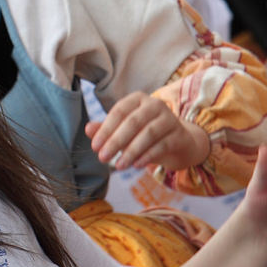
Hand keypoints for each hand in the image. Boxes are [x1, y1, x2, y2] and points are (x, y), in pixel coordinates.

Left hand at [86, 92, 209, 170]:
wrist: (177, 142)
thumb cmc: (143, 134)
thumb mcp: (123, 131)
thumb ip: (106, 129)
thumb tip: (88, 129)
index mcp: (137, 99)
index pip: (119, 111)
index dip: (105, 129)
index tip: (94, 147)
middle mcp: (155, 104)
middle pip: (132, 122)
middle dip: (115, 141)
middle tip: (102, 158)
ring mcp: (169, 118)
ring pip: (148, 134)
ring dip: (131, 151)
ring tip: (118, 166)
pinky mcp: (179, 134)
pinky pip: (162, 145)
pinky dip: (147, 156)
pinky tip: (136, 165)